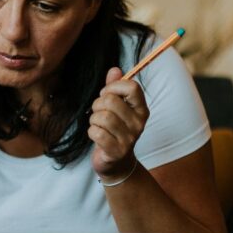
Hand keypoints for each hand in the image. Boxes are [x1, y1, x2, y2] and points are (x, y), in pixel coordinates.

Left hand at [89, 67, 149, 182]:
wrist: (116, 163)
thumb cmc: (114, 130)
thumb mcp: (117, 107)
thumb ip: (115, 87)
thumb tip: (115, 69)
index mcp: (141, 109)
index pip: (132, 87)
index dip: (113, 86)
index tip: (107, 94)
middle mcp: (139, 123)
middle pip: (111, 101)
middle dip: (97, 104)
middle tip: (98, 112)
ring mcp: (129, 138)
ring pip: (102, 117)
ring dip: (93, 119)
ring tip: (97, 124)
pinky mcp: (117, 151)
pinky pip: (97, 133)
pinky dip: (91, 132)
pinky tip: (96, 135)